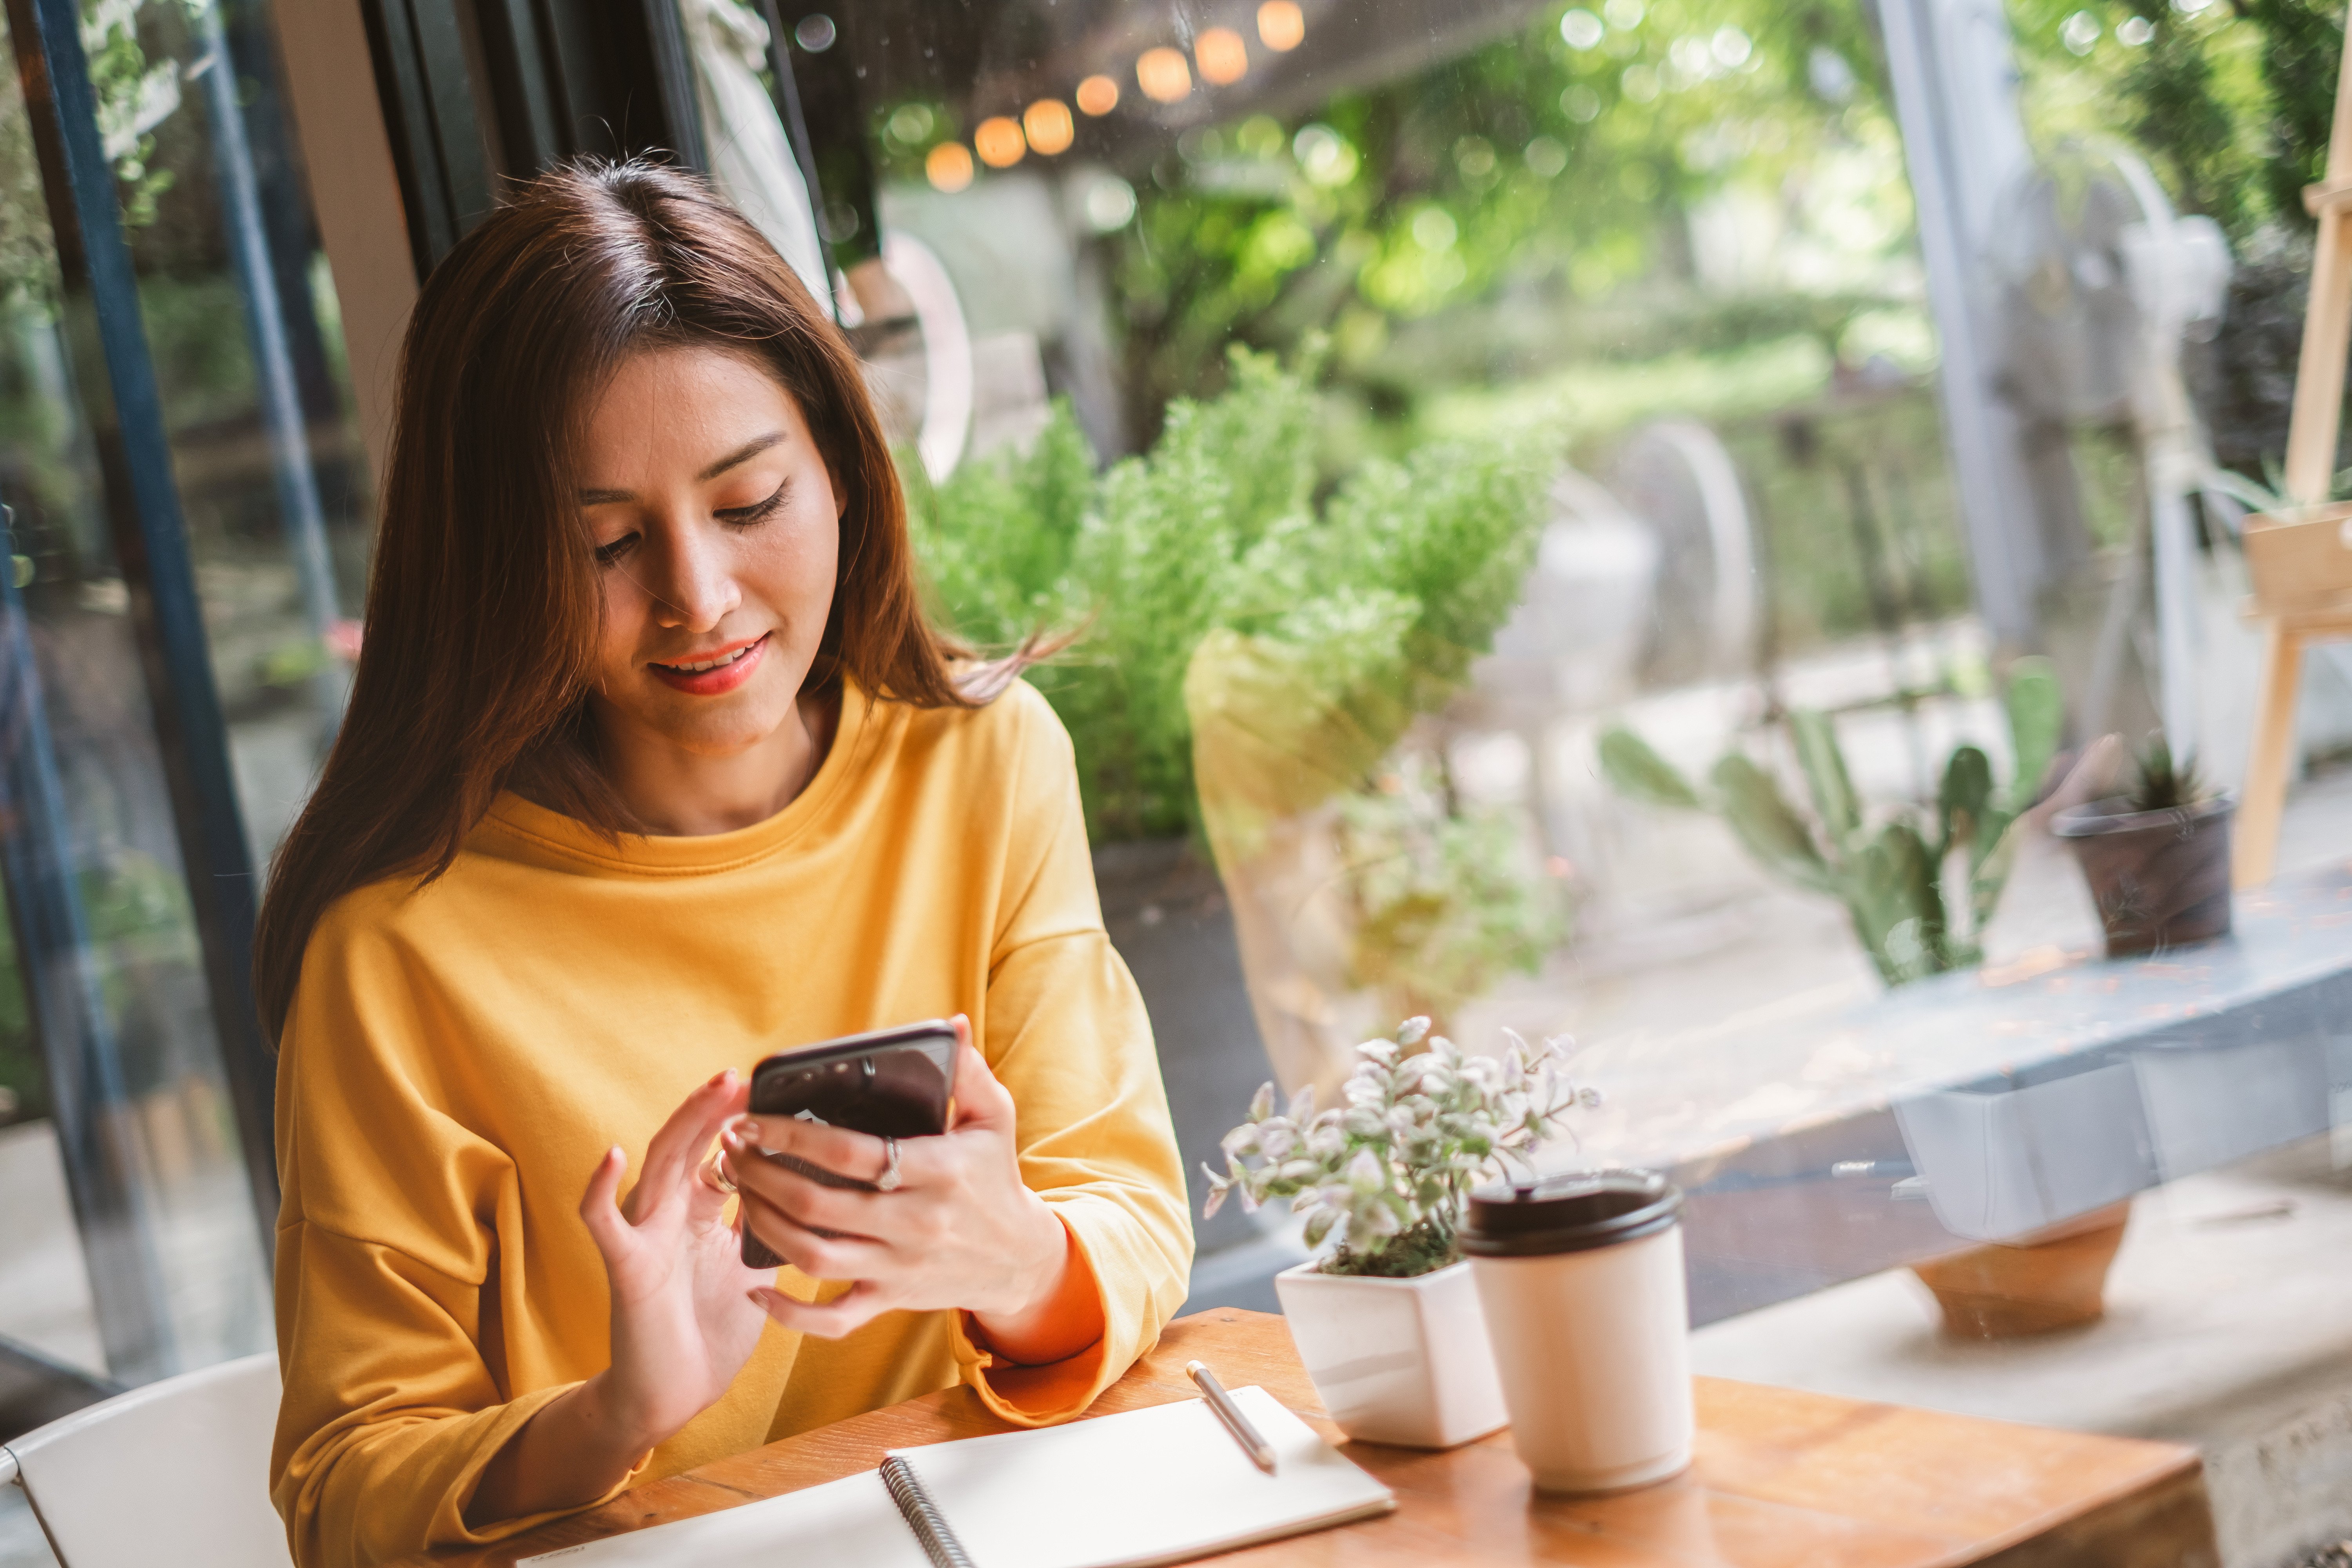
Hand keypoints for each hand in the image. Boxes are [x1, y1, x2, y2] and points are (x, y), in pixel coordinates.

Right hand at [583, 1066, 774, 1442]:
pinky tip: (612, 1155)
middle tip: (742, 1075)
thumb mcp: (754, 1267)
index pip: (718, 1153)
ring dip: (683, 1126)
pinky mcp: (626, 1266)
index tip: (772, 1092)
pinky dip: (600, 1189)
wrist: (674, 1392)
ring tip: (710, 1092)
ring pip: (658, 1166)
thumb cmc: (711, 1329)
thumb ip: (769, 1225)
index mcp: (699, 1213)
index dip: (740, 1123)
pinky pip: (605, 1223)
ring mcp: (644, 1236)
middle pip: (689, 1146)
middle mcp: (669, 1215)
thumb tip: (812, 1189)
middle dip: (714, 1109)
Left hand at [722, 1016, 1095, 1361]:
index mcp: (939, 1170)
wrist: (1019, 1258)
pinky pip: (832, 1321)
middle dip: (762, 1174)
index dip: (792, 1134)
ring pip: (815, 1257)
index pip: (851, 1153)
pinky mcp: (891, 1301)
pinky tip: (756, 1287)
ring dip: (765, 1226)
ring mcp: (900, 1268)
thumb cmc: (995, 1178)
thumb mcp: (995, 1117)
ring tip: (739, 1191)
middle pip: (819, 1204)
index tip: (752, 1118)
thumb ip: (968, 1071)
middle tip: (731, 1149)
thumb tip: (954, 1024)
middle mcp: (916, 1223)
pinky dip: (790, 1314)